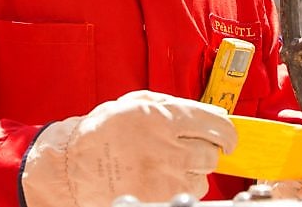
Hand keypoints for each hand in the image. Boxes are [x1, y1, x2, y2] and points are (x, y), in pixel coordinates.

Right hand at [22, 90, 238, 206]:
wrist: (74, 166)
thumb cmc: (103, 132)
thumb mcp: (137, 103)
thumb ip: (175, 105)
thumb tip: (212, 114)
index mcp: (163, 118)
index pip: (217, 125)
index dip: (228, 133)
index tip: (227, 137)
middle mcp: (167, 147)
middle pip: (212, 153)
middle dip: (205, 150)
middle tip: (189, 148)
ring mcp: (165, 176)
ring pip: (203, 176)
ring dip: (192, 170)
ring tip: (168, 163)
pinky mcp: (160, 197)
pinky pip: (188, 192)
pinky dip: (181, 186)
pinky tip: (162, 177)